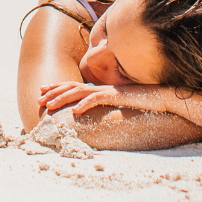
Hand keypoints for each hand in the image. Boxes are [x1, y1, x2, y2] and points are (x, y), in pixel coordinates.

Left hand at [39, 80, 168, 116]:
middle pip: (72, 87)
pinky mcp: (116, 96)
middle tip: (39, 98)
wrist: (162, 97)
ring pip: (79, 92)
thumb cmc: (143, 103)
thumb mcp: (120, 106)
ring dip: (62, 98)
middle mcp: (101, 87)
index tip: (43, 91)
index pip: (74, 86)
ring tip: (49, 106)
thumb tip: (95, 115)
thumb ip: (108, 106)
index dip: (58, 88)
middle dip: (54, 92)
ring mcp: (108, 90)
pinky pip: (97, 99)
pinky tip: (75, 112)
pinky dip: (85, 104)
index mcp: (101, 88)